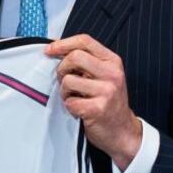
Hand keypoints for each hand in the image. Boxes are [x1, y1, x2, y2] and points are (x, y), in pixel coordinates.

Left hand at [47, 34, 142, 170]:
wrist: (122, 131)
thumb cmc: (109, 102)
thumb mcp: (105, 76)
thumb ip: (87, 62)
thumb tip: (57, 50)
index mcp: (113, 62)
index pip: (85, 41)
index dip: (63, 43)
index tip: (50, 50)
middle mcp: (112, 74)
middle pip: (74, 57)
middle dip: (62, 68)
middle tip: (64, 80)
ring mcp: (107, 91)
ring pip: (68, 80)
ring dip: (65, 91)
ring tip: (75, 97)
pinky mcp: (98, 109)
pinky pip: (70, 102)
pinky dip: (69, 107)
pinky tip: (79, 110)